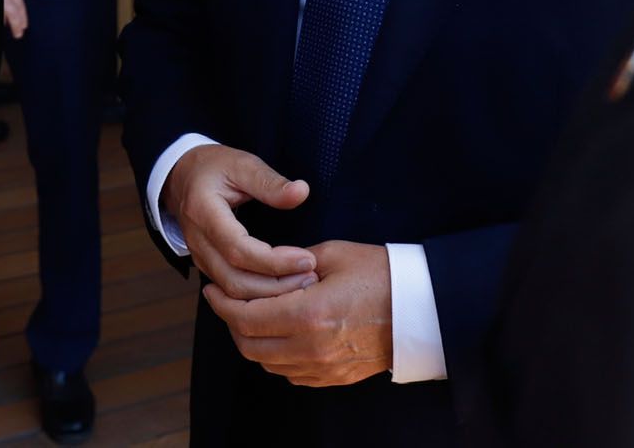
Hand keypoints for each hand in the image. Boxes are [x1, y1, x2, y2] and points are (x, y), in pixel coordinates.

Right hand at [160, 144, 315, 298]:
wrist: (182, 177)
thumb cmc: (214, 168)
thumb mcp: (242, 164)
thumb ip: (270, 182)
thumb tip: (301, 192)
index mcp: (203, 212)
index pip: (238, 249)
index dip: (274, 261)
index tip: (306, 259)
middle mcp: (197, 241)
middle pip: (234, 279)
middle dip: (276, 285)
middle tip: (311, 276)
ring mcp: (199, 257)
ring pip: (232, 291)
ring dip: (269, 294)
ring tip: (302, 282)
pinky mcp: (207, 266)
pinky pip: (231, 290)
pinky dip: (258, 294)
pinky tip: (284, 286)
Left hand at [203, 240, 392, 386]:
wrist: (422, 309)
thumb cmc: (380, 275)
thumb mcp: (333, 255)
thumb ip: (292, 264)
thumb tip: (267, 267)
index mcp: (308, 314)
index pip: (246, 318)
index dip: (222, 305)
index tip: (212, 290)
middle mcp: (311, 347)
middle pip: (249, 346)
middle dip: (230, 323)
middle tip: (227, 302)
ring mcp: (323, 367)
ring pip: (266, 363)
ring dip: (251, 340)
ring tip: (252, 315)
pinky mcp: (334, 377)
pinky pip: (290, 373)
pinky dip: (275, 356)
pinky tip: (279, 333)